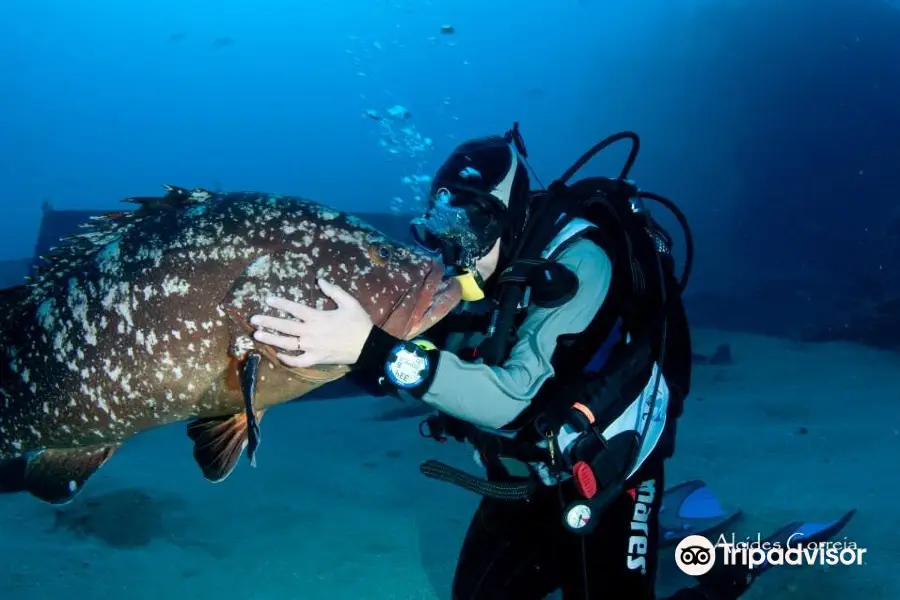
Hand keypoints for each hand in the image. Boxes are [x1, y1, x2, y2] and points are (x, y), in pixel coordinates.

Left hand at [250, 278, 373, 367]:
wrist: (368, 345)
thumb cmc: (359, 323)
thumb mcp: (349, 302)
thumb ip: (333, 291)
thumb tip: (319, 280)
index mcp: (318, 317)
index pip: (294, 309)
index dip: (280, 304)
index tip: (267, 300)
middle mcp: (311, 333)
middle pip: (285, 327)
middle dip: (268, 322)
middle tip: (253, 319)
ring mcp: (312, 348)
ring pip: (287, 344)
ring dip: (271, 339)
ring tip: (257, 335)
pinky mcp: (316, 359)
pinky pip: (298, 361)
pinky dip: (287, 359)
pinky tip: (277, 355)